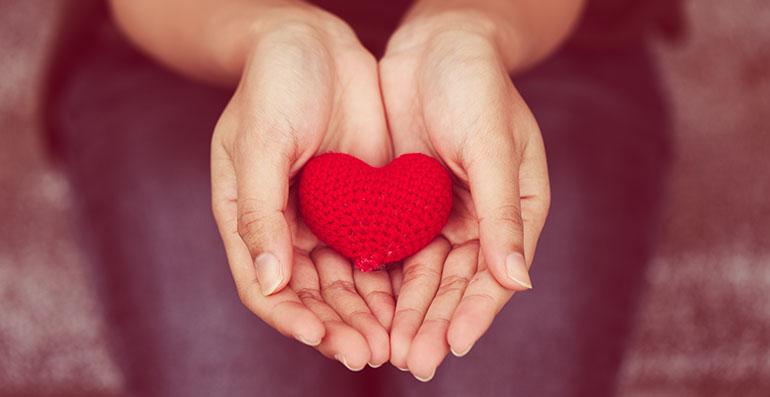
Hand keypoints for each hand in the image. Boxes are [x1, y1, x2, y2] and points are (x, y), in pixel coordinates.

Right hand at [210, 7, 394, 369]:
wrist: (317, 43)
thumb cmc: (274, 86)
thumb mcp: (259, 144)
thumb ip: (260, 213)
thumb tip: (269, 283)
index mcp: (247, 219)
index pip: (264, 286)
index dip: (292, 317)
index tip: (322, 338)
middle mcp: (286, 228)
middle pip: (310, 295)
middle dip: (336, 326)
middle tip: (367, 353)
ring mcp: (324, 219)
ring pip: (344, 283)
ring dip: (364, 315)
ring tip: (390, 342)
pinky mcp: (361, 206)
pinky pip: (374, 252)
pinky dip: (387, 282)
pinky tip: (407, 304)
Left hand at [379, 15, 550, 378]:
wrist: (435, 43)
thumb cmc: (475, 86)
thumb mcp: (491, 146)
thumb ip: (502, 214)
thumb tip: (518, 281)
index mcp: (515, 208)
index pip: (496, 273)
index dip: (475, 311)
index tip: (451, 345)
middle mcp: (480, 217)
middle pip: (457, 282)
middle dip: (434, 322)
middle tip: (409, 361)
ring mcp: (442, 211)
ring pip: (424, 273)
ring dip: (408, 311)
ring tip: (386, 348)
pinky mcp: (407, 202)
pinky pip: (395, 247)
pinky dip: (385, 277)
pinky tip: (367, 305)